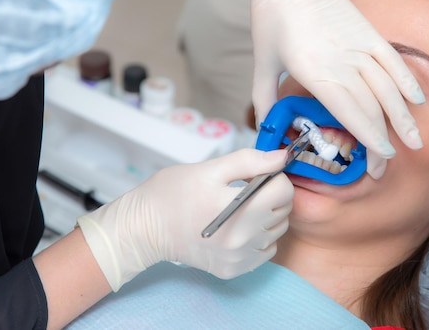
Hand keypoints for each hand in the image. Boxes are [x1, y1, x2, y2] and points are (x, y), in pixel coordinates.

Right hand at [77, 148, 293, 290]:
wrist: (144, 229)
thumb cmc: (172, 193)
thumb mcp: (209, 168)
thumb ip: (249, 161)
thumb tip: (282, 157)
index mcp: (238, 210)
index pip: (284, 190)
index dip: (272, 176)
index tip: (253, 175)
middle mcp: (243, 239)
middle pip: (283, 211)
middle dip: (270, 195)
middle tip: (243, 189)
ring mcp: (240, 258)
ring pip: (277, 231)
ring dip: (265, 216)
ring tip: (238, 208)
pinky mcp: (235, 270)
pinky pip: (265, 250)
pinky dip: (258, 237)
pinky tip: (236, 228)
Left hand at [237, 0, 424, 177]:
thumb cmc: (271, 20)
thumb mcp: (262, 63)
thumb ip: (264, 100)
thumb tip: (264, 129)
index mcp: (314, 71)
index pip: (351, 113)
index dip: (369, 139)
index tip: (380, 159)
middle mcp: (342, 61)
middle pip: (372, 108)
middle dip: (383, 140)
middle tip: (388, 165)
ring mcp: (359, 45)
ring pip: (389, 87)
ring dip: (403, 117)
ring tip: (414, 140)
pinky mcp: (368, 32)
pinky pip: (393, 61)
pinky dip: (406, 81)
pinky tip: (416, 100)